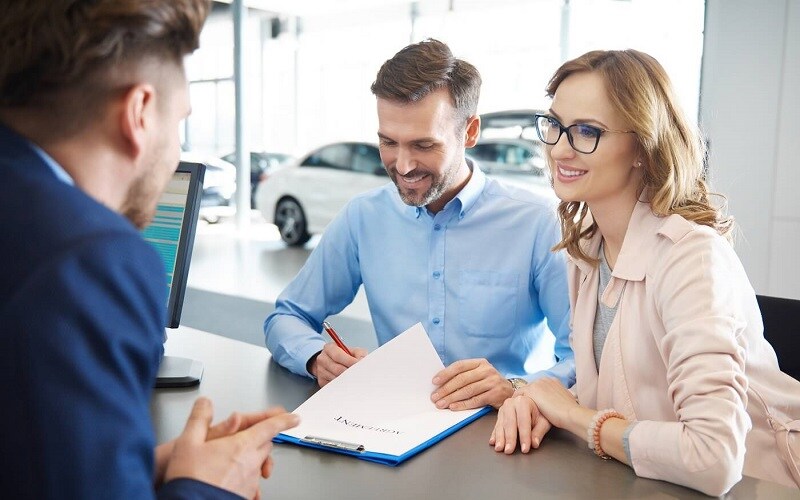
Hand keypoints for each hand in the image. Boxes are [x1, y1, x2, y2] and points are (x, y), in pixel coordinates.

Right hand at [164, 397, 298, 498]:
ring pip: (259, 464)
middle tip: (250, 435)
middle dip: (262, 437)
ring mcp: (250, 481)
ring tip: (233, 460)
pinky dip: (246, 476)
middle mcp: (250, 463)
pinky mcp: (245, 495)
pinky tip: (232, 479)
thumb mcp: (187, 442)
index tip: (294, 418)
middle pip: (266, 444)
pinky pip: (253, 482)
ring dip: (253, 458)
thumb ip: (199, 419)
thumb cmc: (190, 478)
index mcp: (241, 445)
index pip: (270, 427)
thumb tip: (205, 404)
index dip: (284, 420)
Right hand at [309, 342, 367, 386]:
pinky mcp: (322, 381)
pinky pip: (333, 385)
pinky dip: (342, 385)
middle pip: (337, 369)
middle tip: (359, 374)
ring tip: (355, 378)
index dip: (350, 362)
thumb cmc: (344, 356)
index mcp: (329, 348)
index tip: (359, 365)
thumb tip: (361, 362)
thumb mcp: (353, 351)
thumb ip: (359, 354)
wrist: (332, 362)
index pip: (338, 356)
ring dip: (347, 380)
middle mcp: (322, 359)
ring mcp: (320, 371)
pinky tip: (347, 382)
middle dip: (350, 372)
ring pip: (336, 379)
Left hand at [431, 358, 512, 409]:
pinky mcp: (496, 394)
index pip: (460, 366)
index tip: (435, 381)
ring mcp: (492, 382)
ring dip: (452, 398)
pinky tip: (454, 407)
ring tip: (441, 404)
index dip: (446, 373)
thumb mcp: (479, 374)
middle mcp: (487, 370)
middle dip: (446, 389)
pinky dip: (463, 404)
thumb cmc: (488, 383)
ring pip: (468, 390)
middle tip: (435, 397)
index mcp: (480, 363)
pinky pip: (476, 400)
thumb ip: (464, 376)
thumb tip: (441, 383)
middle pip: (462, 379)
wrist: (510, 392)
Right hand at [490, 394, 551, 453]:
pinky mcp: (499, 415)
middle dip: (509, 438)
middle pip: (510, 423)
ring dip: (500, 438)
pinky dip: (494, 435)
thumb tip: (534, 443)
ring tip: (500, 448)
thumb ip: (539, 432)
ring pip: (501, 425)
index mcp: (523, 402)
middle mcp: (511, 403)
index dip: (524, 436)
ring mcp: (503, 409)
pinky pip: (496, 426)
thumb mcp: (544, 421)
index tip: (525, 448)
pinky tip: (493, 442)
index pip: (523, 422)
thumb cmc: (539, 412)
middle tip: (509, 450)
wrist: (532, 403)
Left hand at [517, 377, 578, 429]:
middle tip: (520, 409)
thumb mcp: (564, 402)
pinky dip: (515, 403)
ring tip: (515, 411)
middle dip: (526, 398)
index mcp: (552, 381)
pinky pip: (518, 395)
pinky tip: (514, 411)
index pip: (537, 388)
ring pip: (523, 392)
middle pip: (529, 388)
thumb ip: (557, 400)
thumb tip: (556, 405)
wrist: (570, 413)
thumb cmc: (569, 412)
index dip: (533, 398)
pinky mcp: (531, 390)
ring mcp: (537, 384)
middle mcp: (544, 379)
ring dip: (519, 401)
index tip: (531, 406)